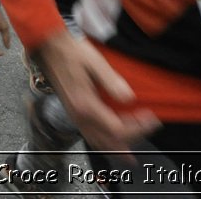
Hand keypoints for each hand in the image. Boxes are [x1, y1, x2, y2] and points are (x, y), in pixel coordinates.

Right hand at [33, 33, 159, 153]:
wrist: (49, 46)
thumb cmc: (71, 51)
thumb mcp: (95, 61)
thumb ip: (111, 81)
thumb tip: (129, 98)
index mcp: (85, 105)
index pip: (117, 129)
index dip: (138, 127)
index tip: (151, 117)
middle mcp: (79, 115)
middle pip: (109, 141)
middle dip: (131, 140)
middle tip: (148, 128)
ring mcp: (74, 116)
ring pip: (97, 143)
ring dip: (116, 149)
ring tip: (130, 154)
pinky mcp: (73, 113)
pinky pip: (90, 137)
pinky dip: (103, 144)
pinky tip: (110, 141)